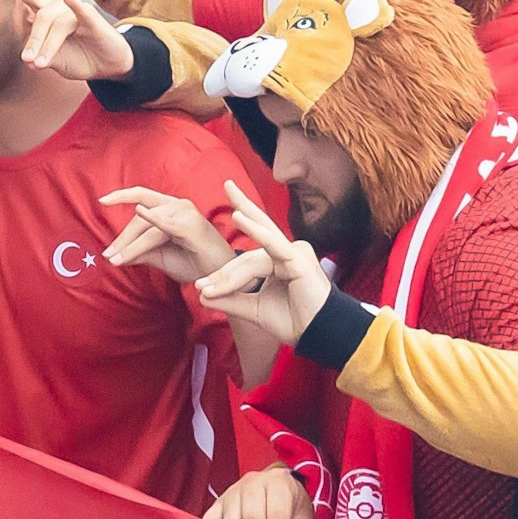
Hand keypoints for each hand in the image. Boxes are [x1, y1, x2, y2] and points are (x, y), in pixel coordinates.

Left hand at [3, 0, 131, 80]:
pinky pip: (83, 12)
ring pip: (56, 24)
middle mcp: (60, 10)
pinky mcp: (94, 21)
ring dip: (47, 45)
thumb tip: (28, 61)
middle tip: (26, 59)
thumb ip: (41, 58)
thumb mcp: (55, 61)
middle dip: (32, 37)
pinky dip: (77, 5)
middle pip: (41, 13)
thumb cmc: (79, 58)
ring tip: (40, 64)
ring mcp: (77, 13)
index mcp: (48, 15)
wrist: (107, 66)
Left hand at [98, 185, 237, 282]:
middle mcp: (178, 205)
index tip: (102, 200)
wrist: (220, 278)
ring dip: (131, 245)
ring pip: (148, 228)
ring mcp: (185, 213)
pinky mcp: (190, 225)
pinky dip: (152, 219)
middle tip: (109, 257)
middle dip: (123, 239)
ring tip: (117, 259)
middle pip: (140, 218)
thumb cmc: (194, 264)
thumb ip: (141, 252)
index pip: (141, 202)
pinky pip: (165, 224)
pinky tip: (139, 212)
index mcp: (171, 208)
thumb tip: (117, 254)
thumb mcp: (161, 257)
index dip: (121, 197)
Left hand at [194, 180, 332, 346]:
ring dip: (228, 273)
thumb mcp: (253, 309)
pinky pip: (271, 246)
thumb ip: (230, 299)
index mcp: (278, 260)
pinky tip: (239, 216)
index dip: (223, 272)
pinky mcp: (298, 259)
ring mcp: (294, 252)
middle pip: (258, 229)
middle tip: (227, 184)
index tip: (201, 288)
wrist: (316, 334)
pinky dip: (255, 232)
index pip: (246, 257)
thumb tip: (202, 295)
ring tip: (208, 279)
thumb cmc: (293, 320)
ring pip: (252, 257)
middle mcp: (287, 251)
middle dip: (241, 206)